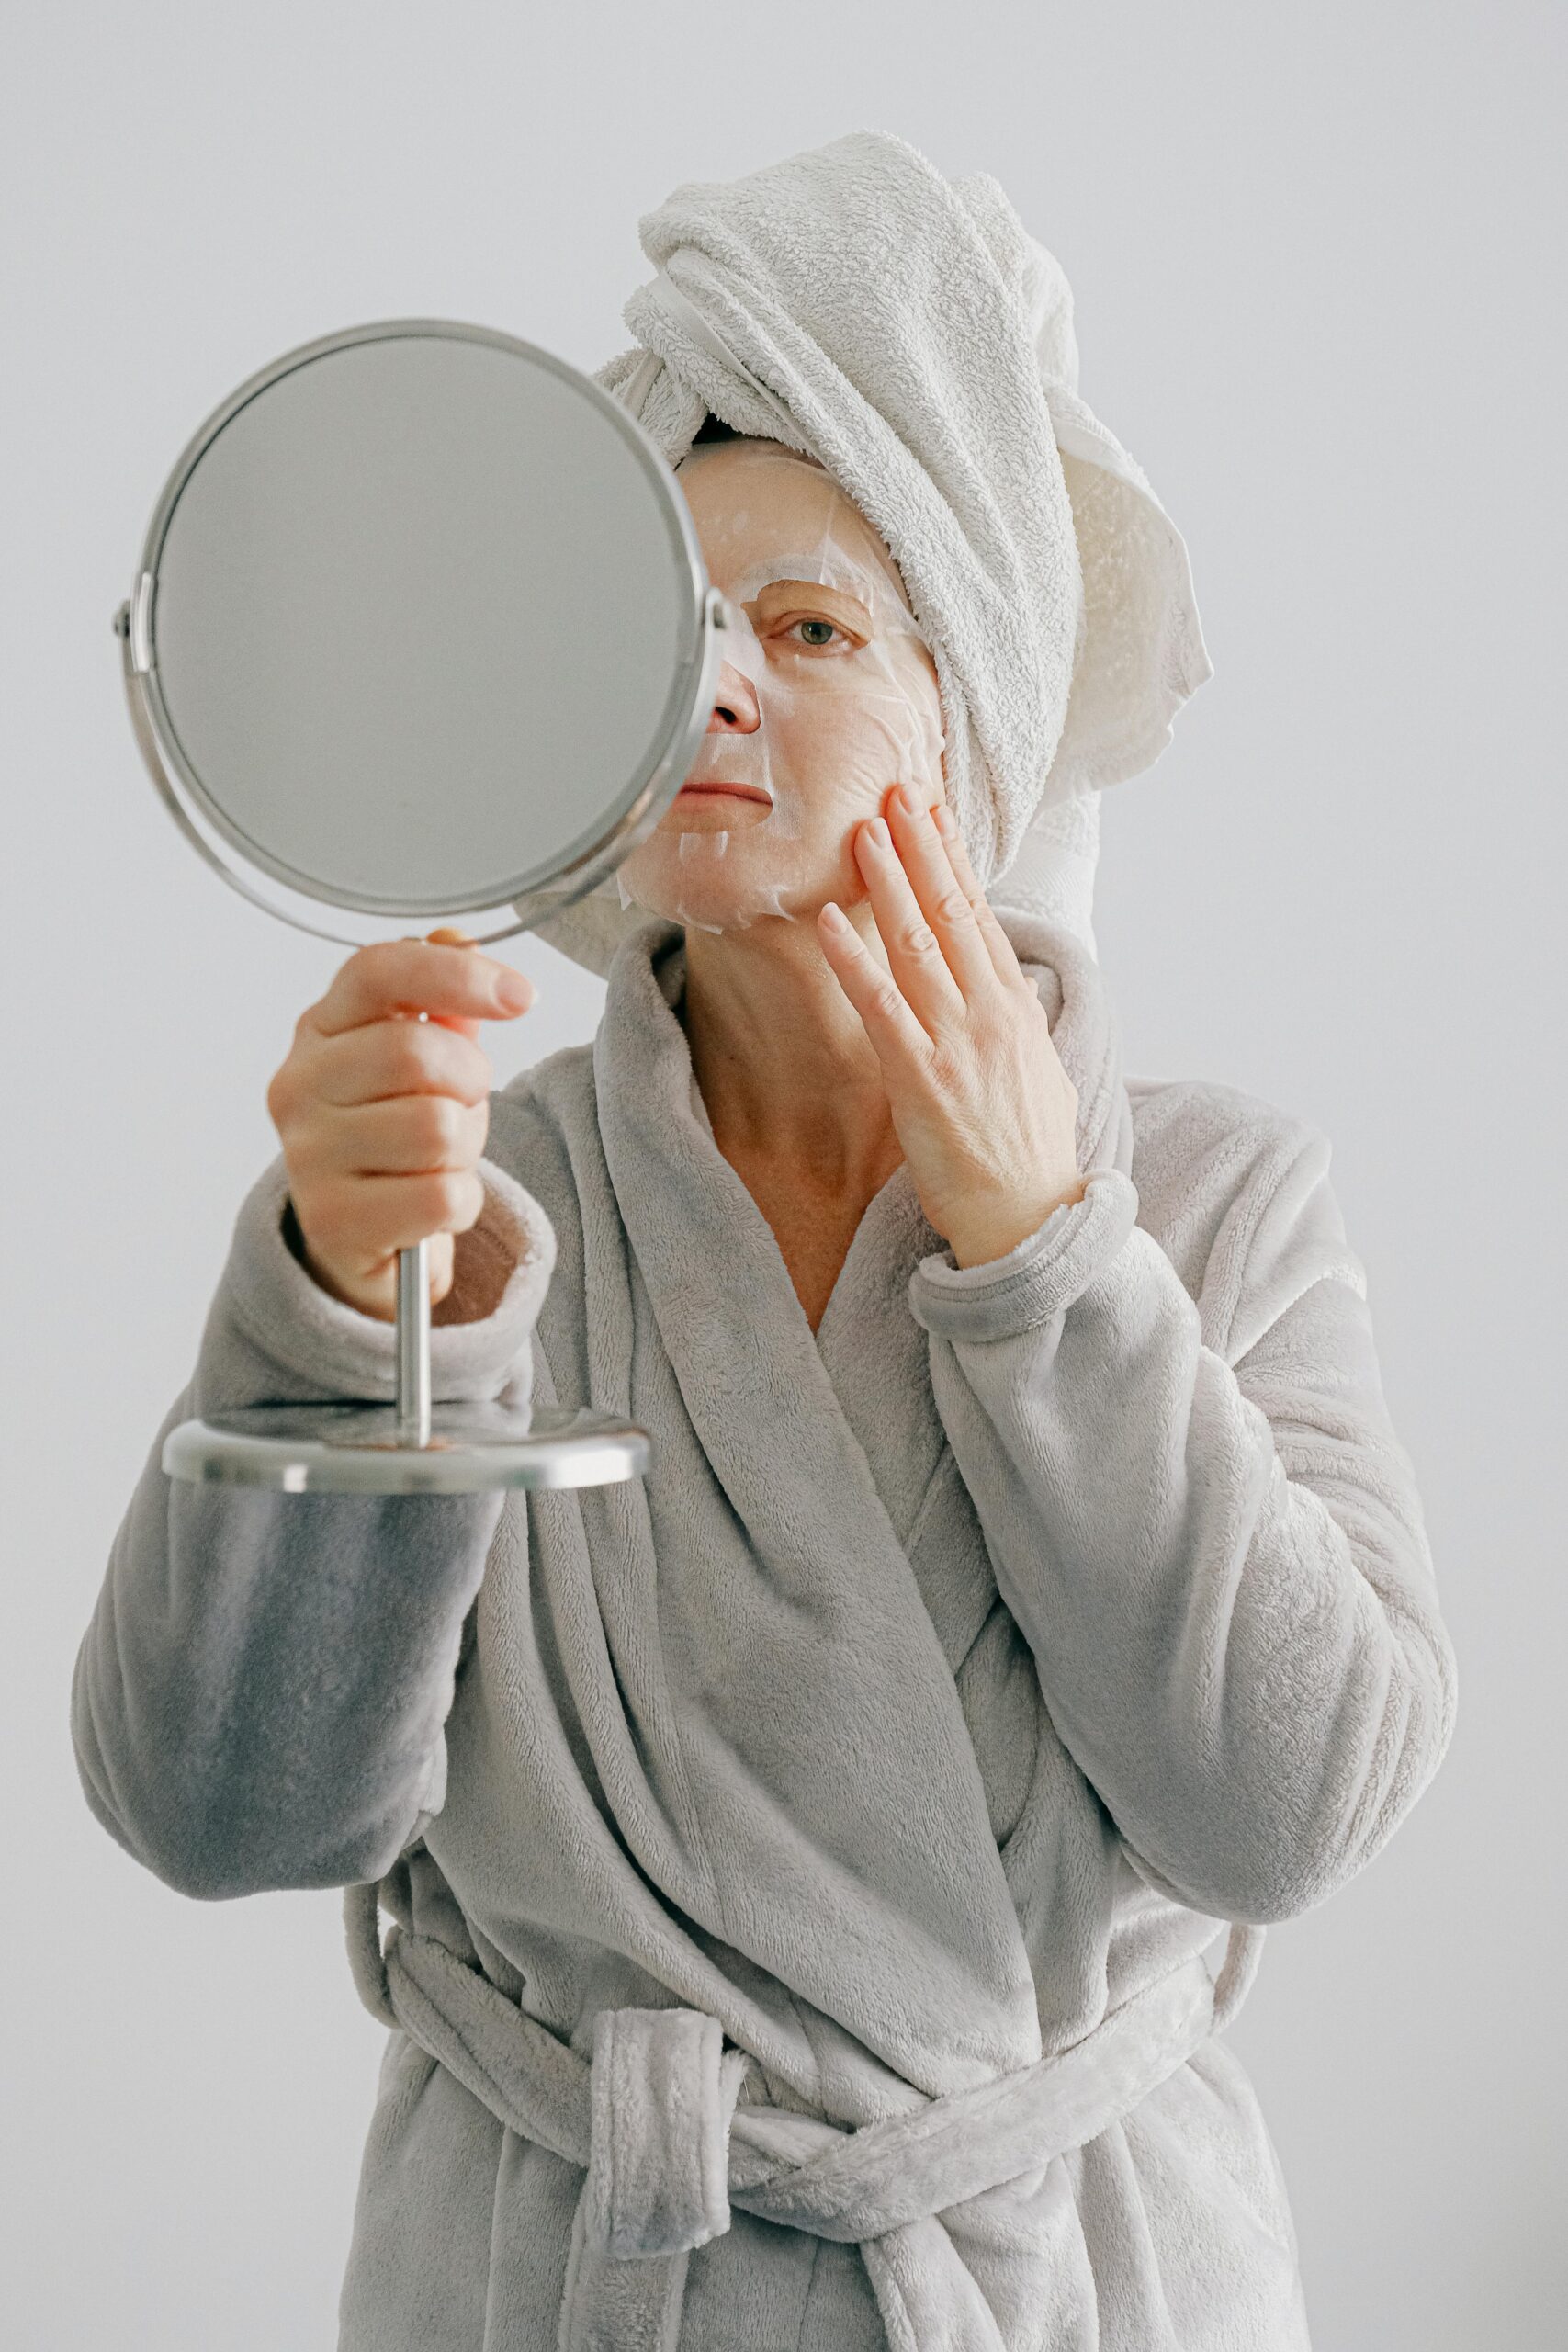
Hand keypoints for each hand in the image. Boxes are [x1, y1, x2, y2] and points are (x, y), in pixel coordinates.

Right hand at [265, 927, 534, 1320]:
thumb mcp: (421, 1062)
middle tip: (465, 1101)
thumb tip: (456, 938)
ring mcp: (308, 1154)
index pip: (379, 971)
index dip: (457, 974)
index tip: (518, 994)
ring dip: (463, 1149)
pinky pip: (440, 1198)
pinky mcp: (333, 1221)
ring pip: (435, 1129)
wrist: (359, 1236)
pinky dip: (459, 1203)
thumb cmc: (395, 1136)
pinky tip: (431, 1204)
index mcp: (320, 1028)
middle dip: (470, 1079)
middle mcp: (300, 1084)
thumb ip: (441, 1004)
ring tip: (439, 1158)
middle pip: (417, 1052)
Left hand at [816, 783, 1083, 1268]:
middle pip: (953, 911)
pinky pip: (881, 1006)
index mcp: (1016, 1009)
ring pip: (919, 944)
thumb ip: (1017, 1026)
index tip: (932, 813)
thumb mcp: (1041, 1074)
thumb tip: (1006, 996)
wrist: (1035, 1221)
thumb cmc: (1033, 1157)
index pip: (981, 916)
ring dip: (889, 882)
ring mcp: (957, 1042)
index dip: (954, 860)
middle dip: (922, 847)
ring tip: (861, 829)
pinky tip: (829, 921)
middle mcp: (991, 1013)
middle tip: (896, 790)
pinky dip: (854, 959)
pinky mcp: (922, 1078)